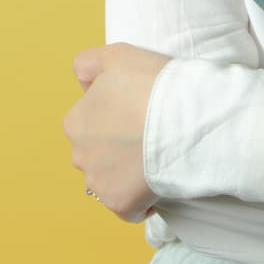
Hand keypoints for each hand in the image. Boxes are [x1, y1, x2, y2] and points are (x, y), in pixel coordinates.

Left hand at [62, 42, 170, 222]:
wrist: (186, 121)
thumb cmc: (155, 85)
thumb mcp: (118, 56)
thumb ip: (88, 64)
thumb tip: (82, 82)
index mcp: (76, 121)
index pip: (91, 122)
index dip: (116, 116)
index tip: (139, 113)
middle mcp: (80, 155)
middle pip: (97, 153)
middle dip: (117, 148)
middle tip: (149, 135)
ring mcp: (99, 183)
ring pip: (110, 180)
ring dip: (127, 174)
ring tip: (155, 158)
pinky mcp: (120, 204)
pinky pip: (127, 207)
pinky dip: (140, 201)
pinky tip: (157, 183)